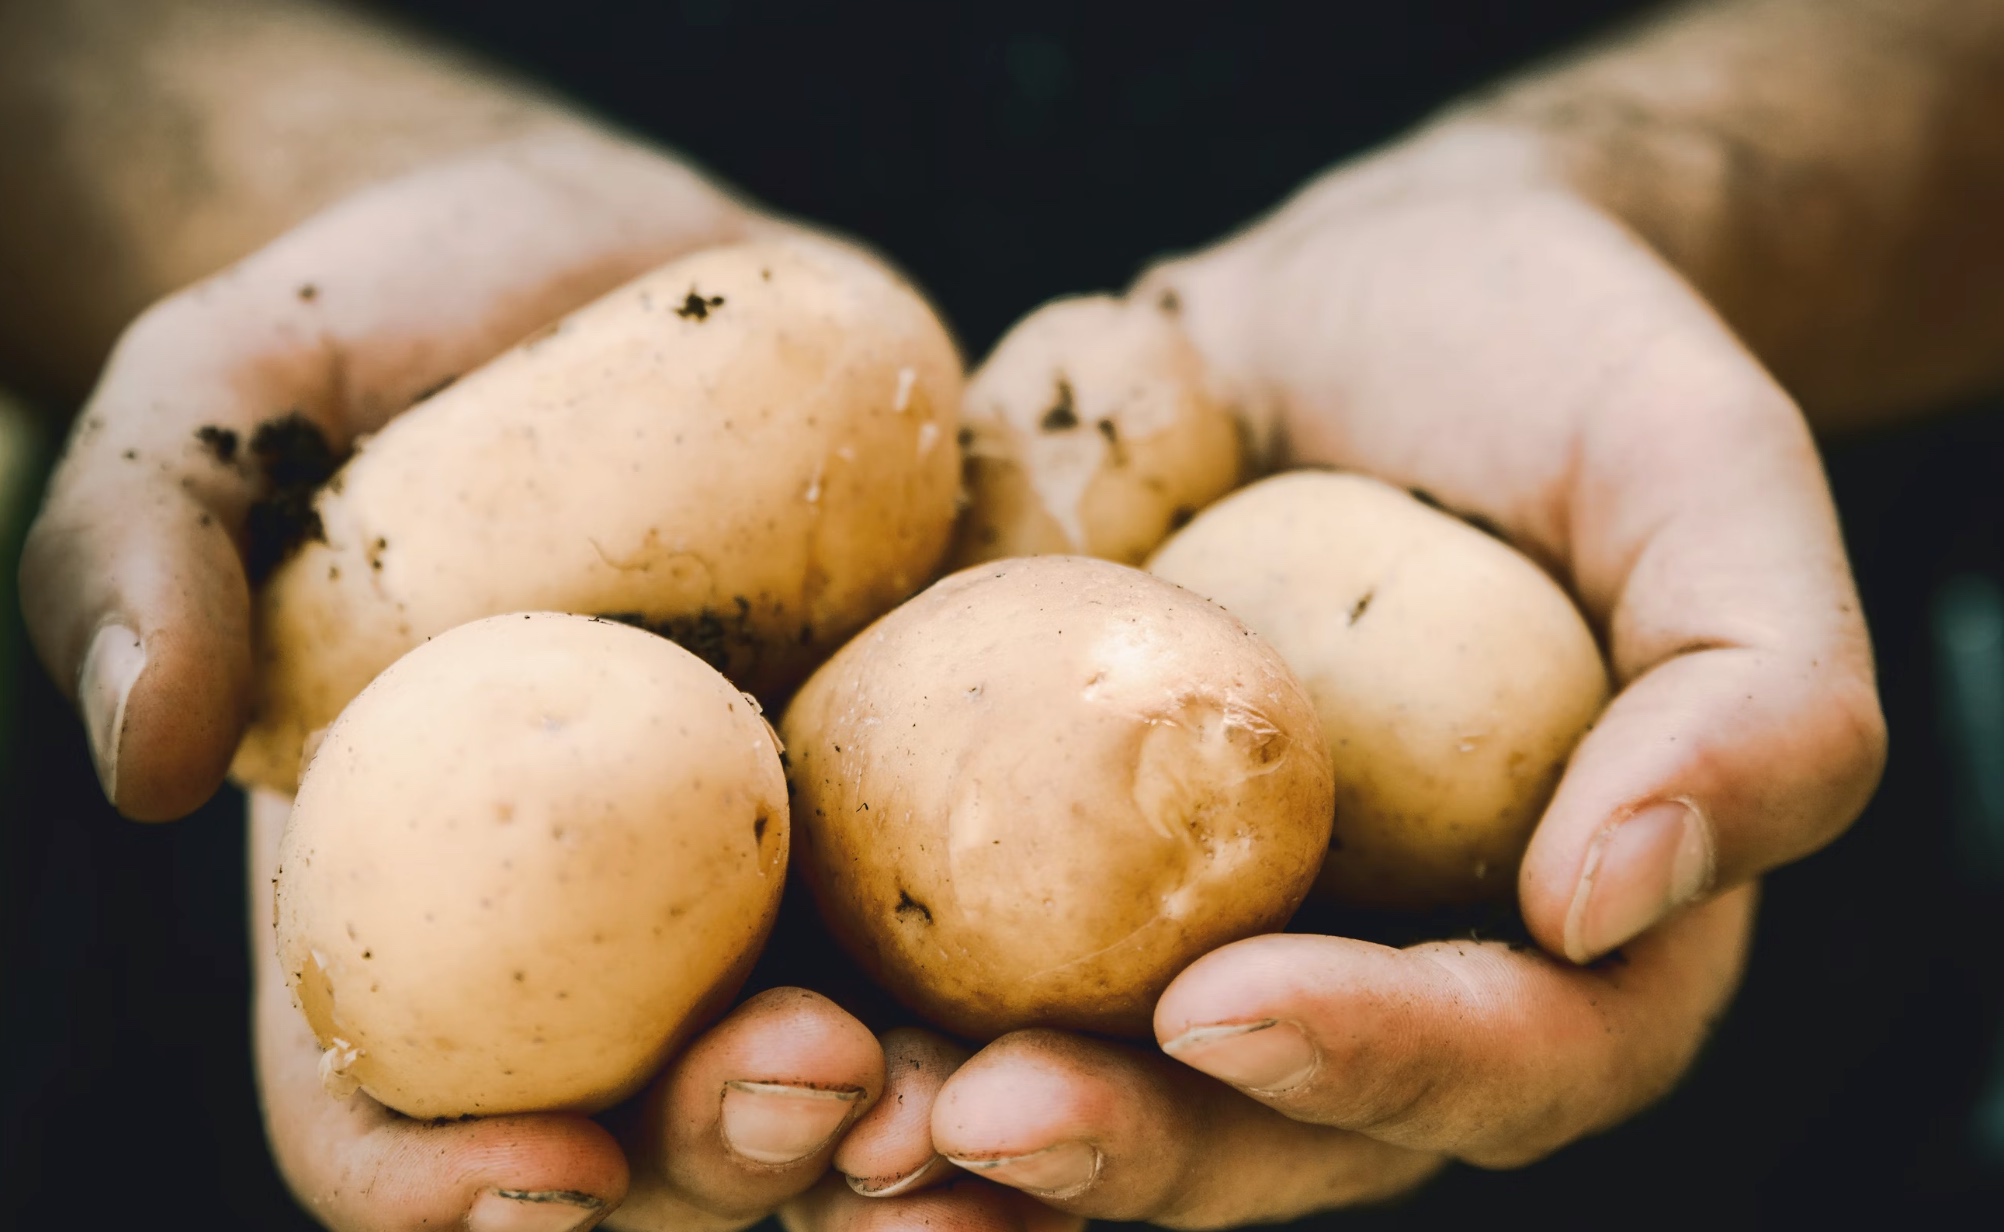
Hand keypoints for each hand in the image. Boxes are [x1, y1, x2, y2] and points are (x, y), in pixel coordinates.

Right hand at [16, 131, 1026, 1230]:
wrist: (585, 257)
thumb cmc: (375, 330)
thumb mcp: (217, 401)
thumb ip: (138, 551)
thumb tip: (147, 757)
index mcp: (403, 898)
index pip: (382, 1115)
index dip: (444, 1185)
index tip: (555, 1174)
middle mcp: (593, 926)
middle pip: (647, 1130)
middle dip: (738, 1156)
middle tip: (826, 1088)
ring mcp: (763, 867)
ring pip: (838, 1066)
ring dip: (919, 1119)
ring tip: (992, 1085)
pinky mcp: (909, 776)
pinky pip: (987, 909)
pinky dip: (1048, 971)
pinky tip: (1129, 968)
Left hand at [907, 119, 1882, 1224]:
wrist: (1359, 300)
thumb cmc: (1560, 374)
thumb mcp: (1709, 479)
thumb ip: (1759, 693)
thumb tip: (1618, 897)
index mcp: (1560, 941)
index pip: (1497, 1062)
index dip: (1373, 1064)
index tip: (1231, 1008)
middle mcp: (1367, 974)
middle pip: (1263, 1137)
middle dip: (1126, 1151)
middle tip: (983, 1116)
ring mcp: (1191, 930)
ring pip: (1090, 1097)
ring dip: (955, 1145)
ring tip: (833, 1122)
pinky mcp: (1044, 856)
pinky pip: (951, 968)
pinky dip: (857, 1011)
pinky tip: (752, 1018)